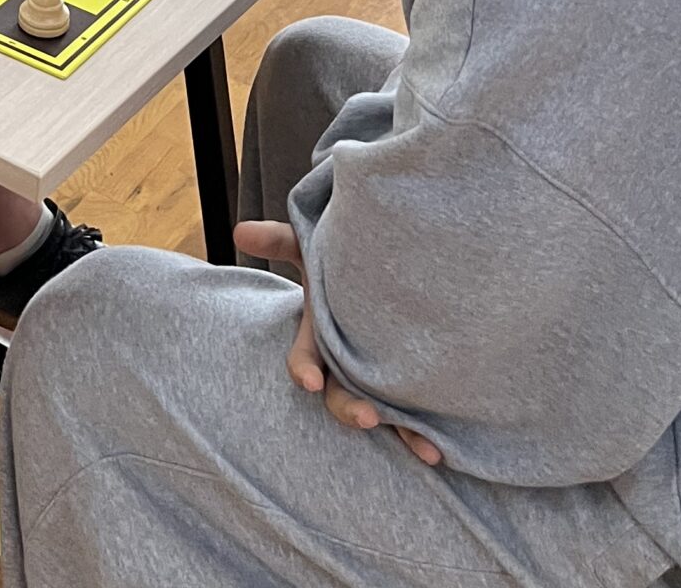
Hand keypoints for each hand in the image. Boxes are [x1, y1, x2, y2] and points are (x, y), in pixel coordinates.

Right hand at [234, 220, 441, 466]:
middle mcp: (343, 365)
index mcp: (319, 337)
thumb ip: (280, 240)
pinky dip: (423, 435)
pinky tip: (440, 451)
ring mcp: (373, 380)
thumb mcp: (310, 246)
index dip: (305, 371)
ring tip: (422, 447)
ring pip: (378, 414)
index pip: (304, 360)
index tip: (310, 381)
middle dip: (350, 410)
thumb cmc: (341, 259)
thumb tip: (240, 231)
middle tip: (368, 417)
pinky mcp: (403, 389)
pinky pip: (410, 417)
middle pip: (339, 397)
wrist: (388, 267)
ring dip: (397, 433)